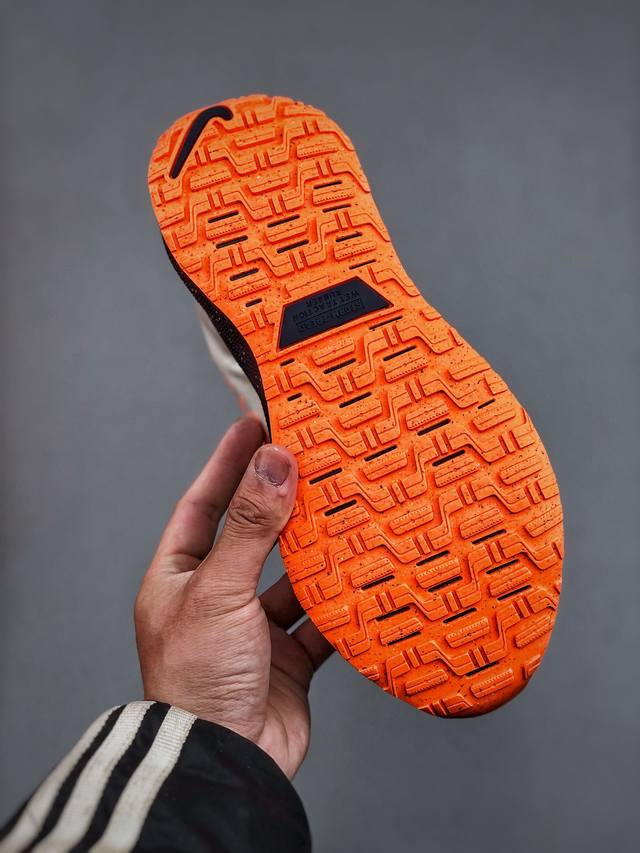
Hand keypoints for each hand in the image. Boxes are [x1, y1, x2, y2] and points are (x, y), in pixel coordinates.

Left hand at [134, 417, 333, 778]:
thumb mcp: (219, 590)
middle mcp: (215, 599)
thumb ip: (250, 527)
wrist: (224, 764)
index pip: (203, 504)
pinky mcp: (286, 659)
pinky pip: (318, 619)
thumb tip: (273, 462)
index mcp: (180, 579)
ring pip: (292, 577)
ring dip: (317, 552)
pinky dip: (340, 602)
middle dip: (281, 502)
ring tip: (346, 512)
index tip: (253, 424)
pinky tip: (363, 577)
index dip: (227, 463)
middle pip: (253, 536)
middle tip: (312, 460)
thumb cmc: (198, 681)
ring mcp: (252, 630)